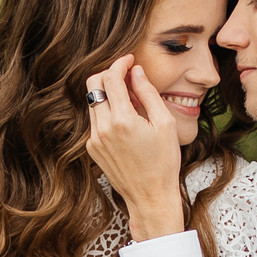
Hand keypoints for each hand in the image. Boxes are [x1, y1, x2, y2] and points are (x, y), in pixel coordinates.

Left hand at [81, 53, 187, 240]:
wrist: (150, 196)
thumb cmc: (163, 162)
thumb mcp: (165, 124)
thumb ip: (148, 93)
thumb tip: (136, 72)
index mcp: (122, 120)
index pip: (110, 78)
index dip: (120, 63)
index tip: (129, 60)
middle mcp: (102, 128)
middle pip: (93, 85)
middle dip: (108, 74)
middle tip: (125, 74)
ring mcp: (94, 139)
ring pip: (92, 102)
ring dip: (107, 93)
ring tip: (130, 99)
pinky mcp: (92, 148)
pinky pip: (95, 121)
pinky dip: (106, 112)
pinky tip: (125, 120)